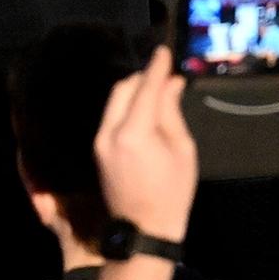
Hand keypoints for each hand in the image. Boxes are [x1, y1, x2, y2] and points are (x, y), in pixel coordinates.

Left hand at [94, 47, 197, 242]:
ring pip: (114, 101)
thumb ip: (171, 113)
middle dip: (142, 77)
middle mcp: (109, 132)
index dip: (156, 68)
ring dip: (133, 90)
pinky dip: (126, 106)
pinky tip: (142, 107)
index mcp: (134, 133)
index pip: (145, 89)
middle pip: (123, 90)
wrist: (144, 228)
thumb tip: (170, 83)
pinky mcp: (96, 148)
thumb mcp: (182, 150)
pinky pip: (110, 116)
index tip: (164, 50)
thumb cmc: (172, 193)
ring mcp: (99, 140)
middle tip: (163, 72)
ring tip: (156, 87)